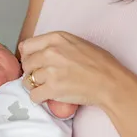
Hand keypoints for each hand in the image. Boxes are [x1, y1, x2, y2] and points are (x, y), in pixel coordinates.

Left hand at [19, 31, 134, 110]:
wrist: (111, 82)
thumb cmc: (100, 63)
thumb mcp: (76, 42)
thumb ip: (55, 44)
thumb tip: (34, 50)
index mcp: (56, 38)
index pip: (26, 46)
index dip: (28, 56)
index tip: (34, 63)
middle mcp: (51, 52)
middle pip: (26, 64)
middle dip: (31, 72)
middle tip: (43, 78)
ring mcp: (50, 71)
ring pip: (28, 81)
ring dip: (35, 86)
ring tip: (47, 87)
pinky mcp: (53, 89)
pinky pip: (33, 96)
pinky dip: (39, 98)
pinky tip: (48, 96)